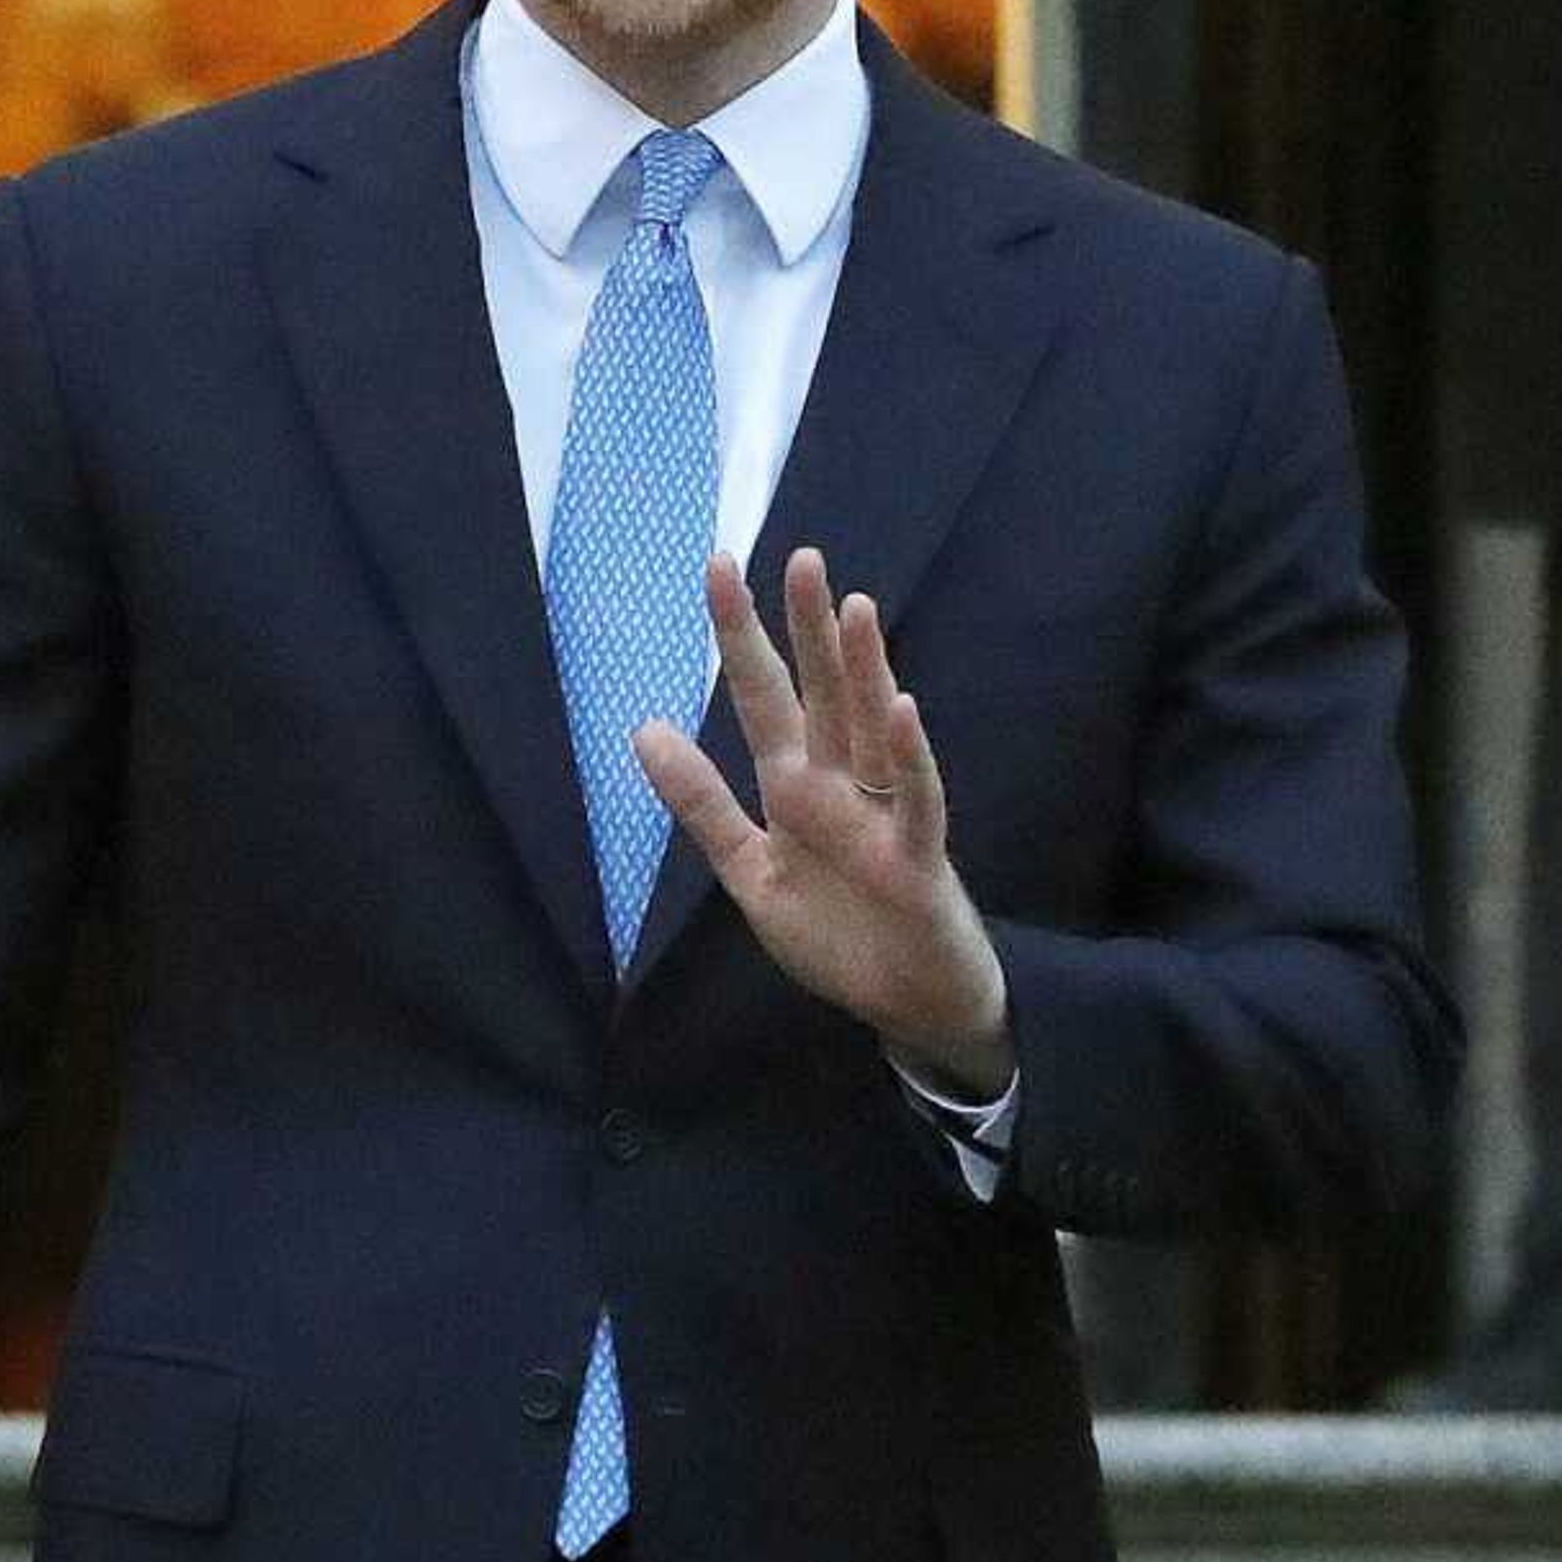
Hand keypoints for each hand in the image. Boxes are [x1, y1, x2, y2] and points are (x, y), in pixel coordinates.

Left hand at [632, 546, 1014, 1093]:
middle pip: (822, 694)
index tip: (718, 568)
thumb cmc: (839, 933)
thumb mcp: (750, 871)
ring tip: (853, 606)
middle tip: (797, 557)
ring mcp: (883, 816)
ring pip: (871, 729)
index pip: (762, 698)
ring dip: (864, 670)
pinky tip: (899, 709)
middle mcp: (841, 786)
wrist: (908, 1004)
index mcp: (795, 787)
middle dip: (809, 630)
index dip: (741, 638)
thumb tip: (643, 729)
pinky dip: (907, 758)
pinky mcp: (918, 858)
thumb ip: (702, 804)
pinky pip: (915, 800)